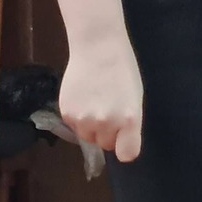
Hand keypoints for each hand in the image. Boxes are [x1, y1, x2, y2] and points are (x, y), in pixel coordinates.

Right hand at [59, 41, 144, 161]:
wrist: (98, 48)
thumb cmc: (122, 70)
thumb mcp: (135, 97)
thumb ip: (129, 122)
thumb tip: (120, 141)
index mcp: (129, 119)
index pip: (127, 154)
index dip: (125, 146)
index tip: (124, 139)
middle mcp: (106, 123)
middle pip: (105, 144)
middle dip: (107, 132)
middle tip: (108, 109)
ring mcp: (84, 120)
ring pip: (87, 137)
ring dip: (91, 126)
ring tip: (95, 101)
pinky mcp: (67, 115)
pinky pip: (74, 126)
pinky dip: (78, 117)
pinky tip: (83, 96)